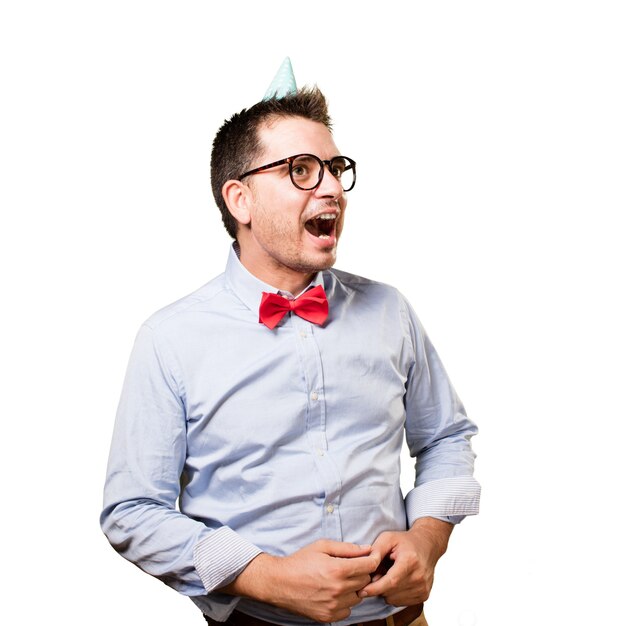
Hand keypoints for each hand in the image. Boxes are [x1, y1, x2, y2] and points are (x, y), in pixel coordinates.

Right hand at [221, 539, 379, 622]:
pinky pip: (348, 611)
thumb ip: (347, 548)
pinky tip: (334, 593)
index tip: (370, 557)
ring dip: (354, 588)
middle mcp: (338, 590)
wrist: (279, 582)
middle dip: (361, 572)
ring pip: (358, 597)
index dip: (372, 560)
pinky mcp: (328, 617)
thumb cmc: (300, 561)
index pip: (369, 566)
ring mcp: (333, 606)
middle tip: (350, 567)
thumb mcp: (322, 546)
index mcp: (338, 570)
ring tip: (340, 580)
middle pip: (366, 581)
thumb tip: (367, 549)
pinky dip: (345, 602)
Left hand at [359, 517, 452, 606]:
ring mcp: (423, 588)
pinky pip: (401, 602)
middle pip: (390, 592)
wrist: (427, 545)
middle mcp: (419, 577)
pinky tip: (397, 581)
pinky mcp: (424, 595)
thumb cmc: (405, 541)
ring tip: (390, 574)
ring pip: (394, 600)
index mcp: (410, 561)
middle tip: (378, 573)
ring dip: (386, 591)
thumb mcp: (387, 538)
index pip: (391, 581)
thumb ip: (376, 551)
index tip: (361, 591)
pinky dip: (394, 594)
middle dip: (378, 586)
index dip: (375, 588)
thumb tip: (366, 569)